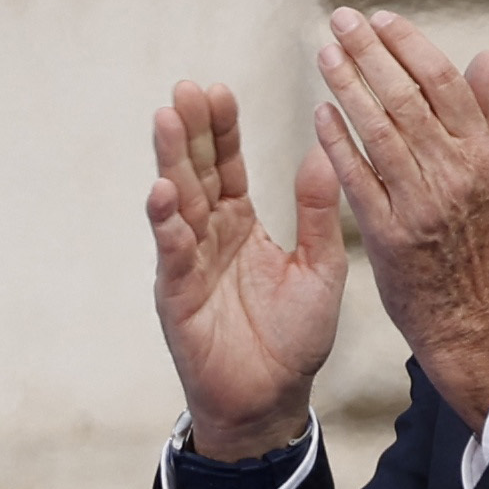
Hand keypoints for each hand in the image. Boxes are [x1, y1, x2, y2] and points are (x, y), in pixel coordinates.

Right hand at [146, 81, 344, 464]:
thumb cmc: (295, 339)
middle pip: (195, 172)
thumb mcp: (319, 267)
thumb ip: (318, 212)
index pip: (226, 166)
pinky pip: (171, 254)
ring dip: (170, 161)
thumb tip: (325, 149)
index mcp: (240, 225)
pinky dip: (166, 224)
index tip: (217, 90)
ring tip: (167, 119)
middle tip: (185, 87)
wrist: (272, 401)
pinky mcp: (177, 297)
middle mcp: (208, 237)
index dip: (221, 129)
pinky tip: (162, 191)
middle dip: (189, 131)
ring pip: (177, 203)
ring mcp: (188, 264)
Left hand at [309, 10, 488, 425]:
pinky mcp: (390, 237)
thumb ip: (488, 115)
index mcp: (482, 153)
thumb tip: (484, 55)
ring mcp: (420, 205)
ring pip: (380, 133)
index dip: (409, 45)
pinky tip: (319, 115)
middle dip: (371, 53)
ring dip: (348, 88)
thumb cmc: (484, 245)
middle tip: (340, 20)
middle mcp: (453, 174)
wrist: (474, 320)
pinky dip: (338, 145)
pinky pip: (358, 182)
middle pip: (407, 98)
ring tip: (324, 55)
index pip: (443, 82)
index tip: (380, 18)